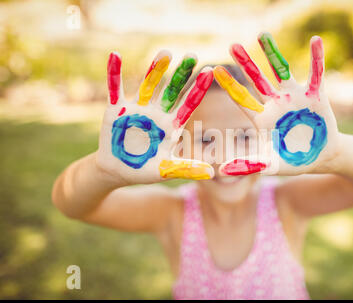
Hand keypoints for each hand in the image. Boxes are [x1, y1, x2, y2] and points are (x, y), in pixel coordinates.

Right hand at [96, 50, 214, 184]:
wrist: (117, 171)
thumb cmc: (144, 170)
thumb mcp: (166, 170)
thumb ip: (187, 168)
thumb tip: (212, 173)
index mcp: (170, 125)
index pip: (187, 104)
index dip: (197, 89)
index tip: (209, 72)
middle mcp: (156, 112)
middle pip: (170, 90)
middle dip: (180, 74)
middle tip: (193, 56)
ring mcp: (137, 109)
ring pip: (147, 85)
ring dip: (155, 69)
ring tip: (166, 53)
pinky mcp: (117, 109)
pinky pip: (115, 88)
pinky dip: (114, 73)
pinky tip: (115, 56)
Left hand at [213, 33, 339, 175]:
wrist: (321, 158)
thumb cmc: (292, 161)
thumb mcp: (270, 165)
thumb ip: (248, 165)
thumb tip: (221, 171)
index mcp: (262, 118)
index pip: (242, 99)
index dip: (229, 85)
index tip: (213, 69)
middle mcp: (275, 103)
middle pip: (257, 80)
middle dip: (246, 64)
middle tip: (232, 46)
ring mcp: (294, 97)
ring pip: (281, 71)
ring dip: (272, 54)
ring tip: (261, 35)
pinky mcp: (315, 95)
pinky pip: (316, 73)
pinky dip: (316, 58)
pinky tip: (315, 41)